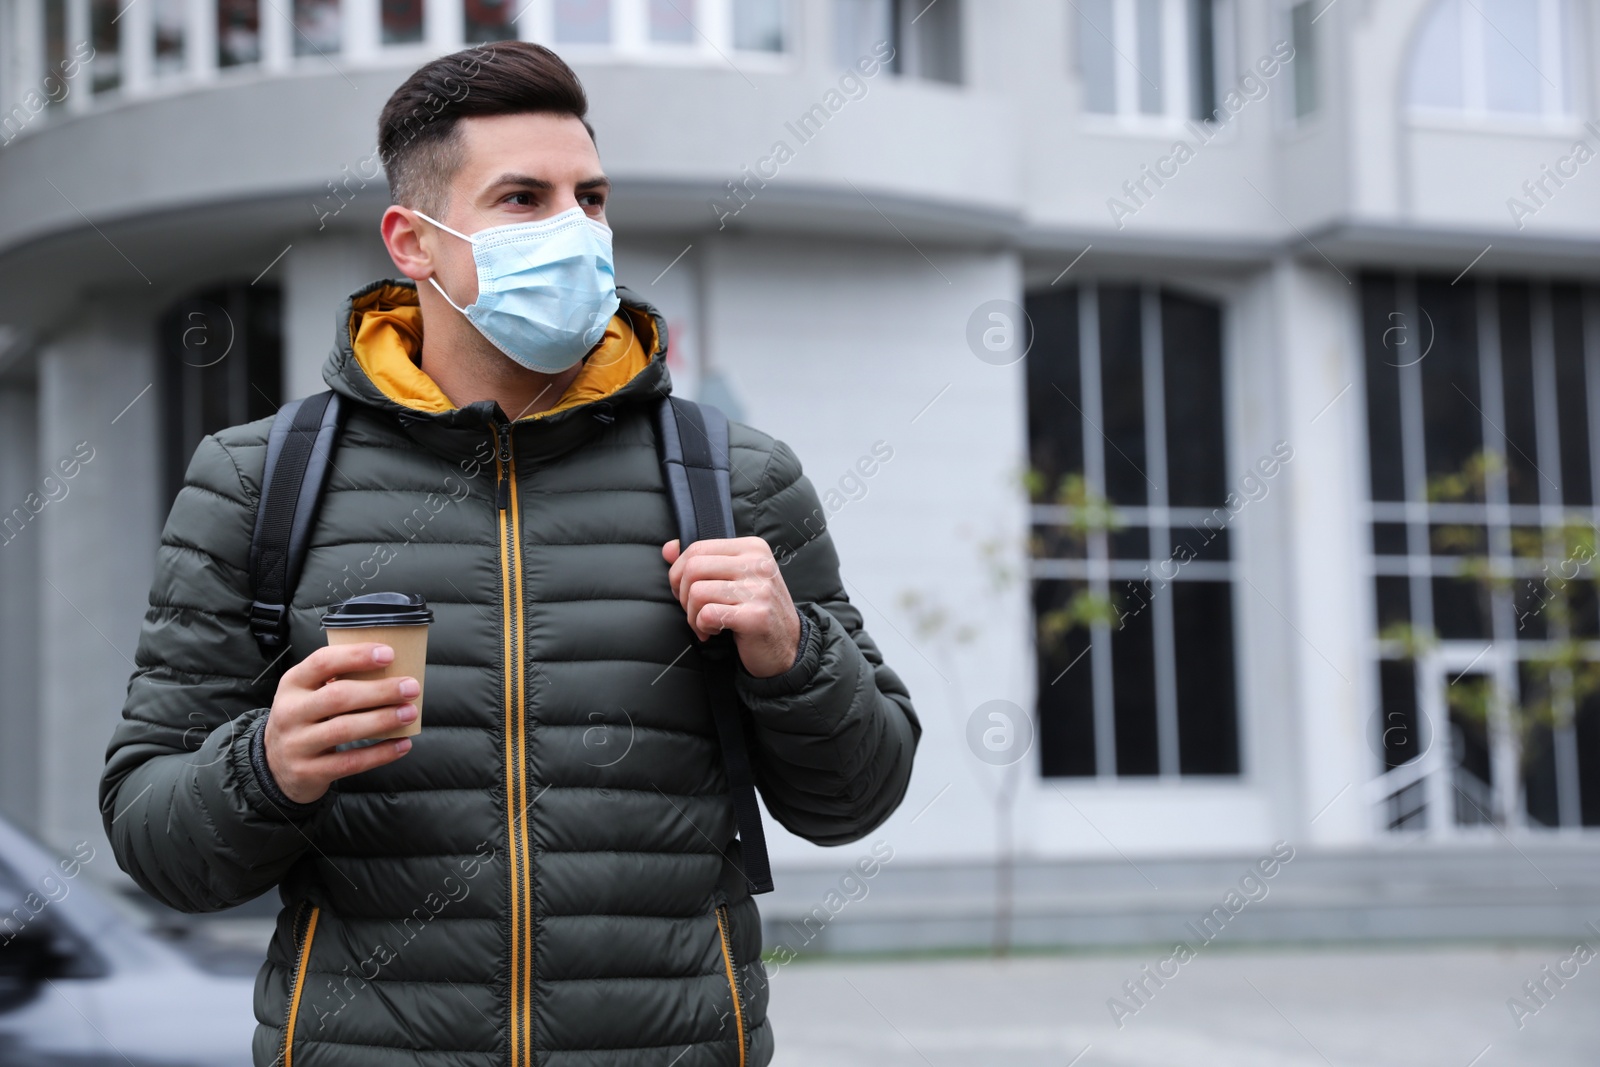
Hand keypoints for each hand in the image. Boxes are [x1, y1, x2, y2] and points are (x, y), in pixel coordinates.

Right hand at [263, 643, 417, 803]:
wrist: (274, 766)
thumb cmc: (305, 719)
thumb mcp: (308, 694)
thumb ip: (338, 680)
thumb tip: (392, 668)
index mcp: (293, 684)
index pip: (322, 662)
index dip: (356, 656)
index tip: (389, 653)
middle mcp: (290, 712)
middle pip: (337, 696)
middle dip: (379, 691)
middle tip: (410, 687)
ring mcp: (297, 744)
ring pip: (344, 729)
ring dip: (382, 720)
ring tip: (409, 713)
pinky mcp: (308, 771)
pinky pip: (350, 762)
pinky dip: (380, 753)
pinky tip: (402, 744)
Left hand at [663, 537, 800, 678]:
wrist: (787, 646)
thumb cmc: (755, 610)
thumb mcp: (733, 578)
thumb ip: (703, 560)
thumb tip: (668, 549)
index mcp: (753, 548)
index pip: (698, 547)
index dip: (679, 572)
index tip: (685, 592)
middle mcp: (758, 564)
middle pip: (693, 568)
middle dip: (683, 595)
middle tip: (694, 611)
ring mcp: (759, 590)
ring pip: (697, 593)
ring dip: (692, 615)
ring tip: (705, 624)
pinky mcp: (755, 616)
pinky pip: (708, 614)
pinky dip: (702, 626)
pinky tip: (714, 631)